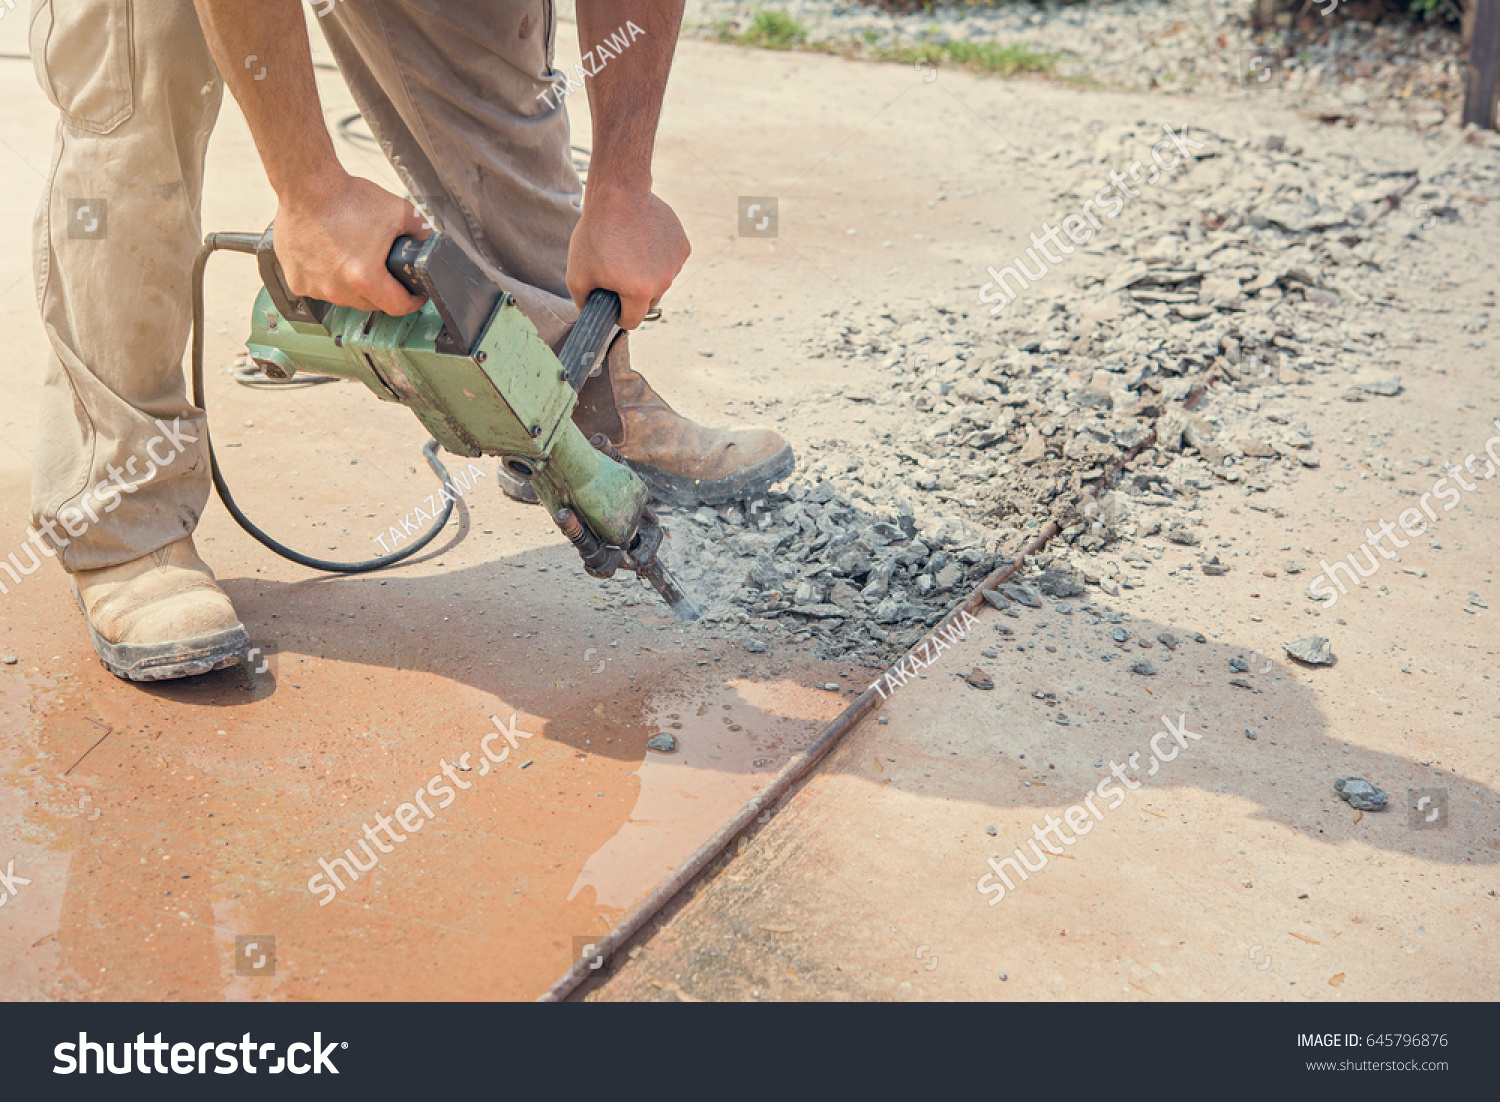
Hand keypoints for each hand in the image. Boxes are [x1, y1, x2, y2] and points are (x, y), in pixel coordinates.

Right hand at [273, 172, 430, 314]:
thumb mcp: (399, 212)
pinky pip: (320, 289)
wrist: (306, 185)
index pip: (398, 307)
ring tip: (353, 257)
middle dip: (382, 289)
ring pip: (345, 297)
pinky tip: (330, 257)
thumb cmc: (346, 198)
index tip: (414, 294)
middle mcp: (337, 289)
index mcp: (365, 278)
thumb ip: (422, 233)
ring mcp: (315, 287)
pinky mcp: (296, 281)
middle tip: (382, 267)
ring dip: (353, 285)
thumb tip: (431, 246)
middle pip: (371, 303)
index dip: (412, 301)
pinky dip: (327, 278)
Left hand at [566, 186, 689, 329]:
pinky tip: (643, 240)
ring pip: (660, 282)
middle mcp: (663, 282)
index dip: (618, 315)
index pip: (632, 321)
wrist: (619, 193)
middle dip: (632, 294)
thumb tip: (591, 316)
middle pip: (648, 302)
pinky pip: (670, 263)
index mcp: (639, 292)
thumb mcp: (576, 274)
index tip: (612, 302)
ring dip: (647, 274)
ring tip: (629, 250)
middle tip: (617, 270)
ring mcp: (676, 264)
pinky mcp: (683, 247)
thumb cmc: (595, 234)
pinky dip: (658, 257)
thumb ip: (584, 303)